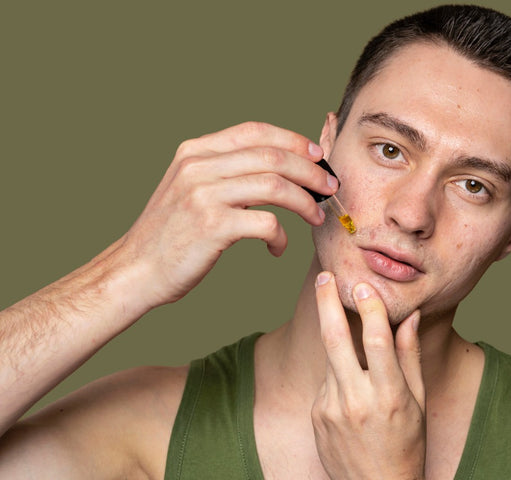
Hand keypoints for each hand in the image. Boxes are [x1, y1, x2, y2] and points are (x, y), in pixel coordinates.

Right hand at [113, 122, 335, 310]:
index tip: (317, 156)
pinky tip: (278, 248)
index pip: (255, 130)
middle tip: (330, 188)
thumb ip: (223, 171)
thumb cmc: (170, 235)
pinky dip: (281, 236)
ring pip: (275, 186)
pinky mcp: (211, 226)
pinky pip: (267, 223)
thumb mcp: (188, 188)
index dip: (293, 140)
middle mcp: (198, 166)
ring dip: (305, 202)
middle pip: (272, 156)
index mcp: (195, 152)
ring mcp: (204, 195)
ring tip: (316, 217)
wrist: (135, 271)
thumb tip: (277, 167)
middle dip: (310, 171)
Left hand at [311, 272, 425, 479]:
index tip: (364, 286)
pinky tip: (352, 393)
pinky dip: (338, 374)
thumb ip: (409, 356)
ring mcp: (331, 409)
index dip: (370, 307)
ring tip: (347, 336)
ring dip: (337, 340)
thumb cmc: (406, 444)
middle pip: (334, 339)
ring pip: (330, 357)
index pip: (377, 340)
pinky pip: (326, 381)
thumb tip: (410, 316)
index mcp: (389, 396)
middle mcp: (356, 400)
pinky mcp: (316, 415)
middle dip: (327, 302)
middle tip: (324, 276)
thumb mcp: (418, 401)